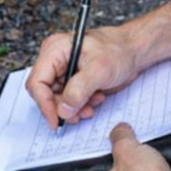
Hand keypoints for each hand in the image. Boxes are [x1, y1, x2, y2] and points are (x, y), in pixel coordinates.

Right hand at [25, 25, 142, 129]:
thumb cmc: (118, 49)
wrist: (133, 51)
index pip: (37, 82)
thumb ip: (79, 90)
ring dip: (75, 108)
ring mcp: (62, 71)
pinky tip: (95, 99)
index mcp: (54, 50)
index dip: (44, 104)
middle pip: (45, 93)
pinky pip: (68, 100)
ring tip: (93, 103)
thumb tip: (63, 110)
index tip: (56, 120)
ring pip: (57, 100)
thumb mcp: (99, 69)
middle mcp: (54, 60)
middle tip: (80, 114)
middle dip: (63, 107)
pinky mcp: (72, 80)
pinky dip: (81, 105)